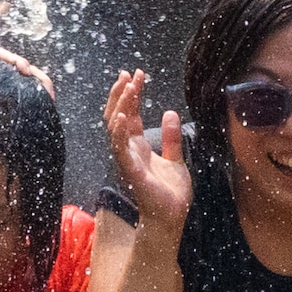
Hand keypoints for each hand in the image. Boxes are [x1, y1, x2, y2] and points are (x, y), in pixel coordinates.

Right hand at [104, 73, 195, 239]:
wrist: (172, 217)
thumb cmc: (170, 193)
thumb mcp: (175, 159)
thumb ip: (171, 138)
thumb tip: (170, 113)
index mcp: (138, 146)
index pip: (131, 114)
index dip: (132, 94)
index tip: (137, 74)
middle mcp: (128, 150)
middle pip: (117, 115)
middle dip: (121, 94)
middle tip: (128, 74)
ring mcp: (127, 160)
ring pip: (116, 128)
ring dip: (121, 105)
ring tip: (128, 86)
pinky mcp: (131, 171)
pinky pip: (120, 149)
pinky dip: (119, 131)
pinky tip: (123, 115)